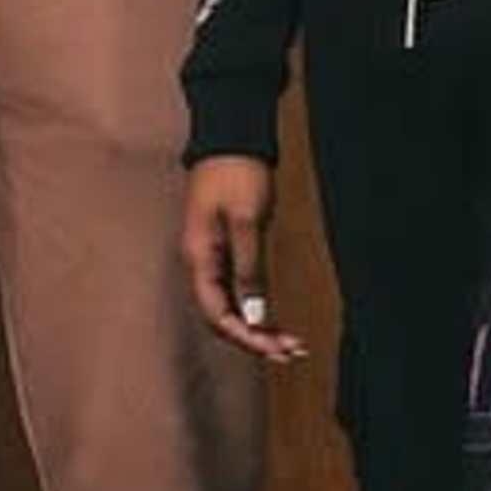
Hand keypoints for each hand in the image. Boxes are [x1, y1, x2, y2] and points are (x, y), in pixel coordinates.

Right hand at [183, 155, 303, 363]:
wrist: (231, 137)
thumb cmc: (236, 173)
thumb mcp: (246, 221)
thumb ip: (249, 268)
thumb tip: (254, 314)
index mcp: (200, 257)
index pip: (216, 312)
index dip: (245, 335)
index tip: (274, 348)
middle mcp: (202, 262)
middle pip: (222, 316)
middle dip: (254, 339)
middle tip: (290, 353)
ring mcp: (214, 257)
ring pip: (232, 306)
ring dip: (258, 327)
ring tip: (290, 346)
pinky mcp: (228, 249)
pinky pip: (239, 290)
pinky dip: (258, 308)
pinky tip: (276, 321)